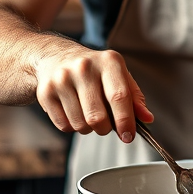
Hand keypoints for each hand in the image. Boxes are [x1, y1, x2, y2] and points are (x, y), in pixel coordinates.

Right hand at [34, 47, 152, 142]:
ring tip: (87, 113)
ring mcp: (62, 79)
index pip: (119, 96)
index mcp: (108, 61)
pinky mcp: (45, 92)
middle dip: (105, 129)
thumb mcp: (118, 75)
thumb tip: (146, 118)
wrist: (55, 57)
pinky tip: (72, 111)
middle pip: (98, 117)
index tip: (128, 136)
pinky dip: (72, 126)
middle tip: (105, 125)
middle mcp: (84, 67)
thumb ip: (134, 97)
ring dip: (88, 128)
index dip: (125, 121)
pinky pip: (64, 126)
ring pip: (80, 124)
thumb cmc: (94, 70)